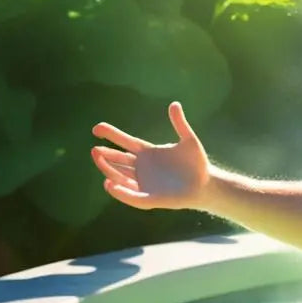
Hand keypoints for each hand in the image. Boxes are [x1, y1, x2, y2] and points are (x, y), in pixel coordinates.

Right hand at [91, 102, 210, 209]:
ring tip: (99, 160)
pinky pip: (132, 195)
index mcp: (148, 153)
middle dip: (105, 155)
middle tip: (94, 149)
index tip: (97, 128)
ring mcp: (144, 183)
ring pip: (120, 176)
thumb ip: (180, 124)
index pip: (125, 142)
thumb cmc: (197, 163)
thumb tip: (175, 104)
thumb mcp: (189, 140)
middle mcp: (142, 168)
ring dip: (108, 170)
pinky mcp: (150, 198)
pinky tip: (110, 184)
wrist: (207, 184)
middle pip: (119, 160)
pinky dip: (120, 191)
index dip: (111, 135)